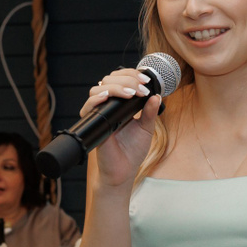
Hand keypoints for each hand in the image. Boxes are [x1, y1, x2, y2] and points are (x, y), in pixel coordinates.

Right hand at [78, 68, 162, 188]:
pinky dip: (97, 99)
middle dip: (127, 79)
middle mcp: (108, 106)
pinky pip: (89, 106)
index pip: (121, 79)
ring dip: (116, 87)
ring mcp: (99, 113)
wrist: (123, 171)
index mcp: (120, 104)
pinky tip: (108, 97)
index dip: (132, 75)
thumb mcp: (146, 128)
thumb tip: (157, 96)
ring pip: (98, 88)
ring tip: (131, 94)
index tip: (147, 80)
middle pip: (109, 79)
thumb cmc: (133, 150)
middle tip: (142, 87)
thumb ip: (150, 112)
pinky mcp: (93, 123)